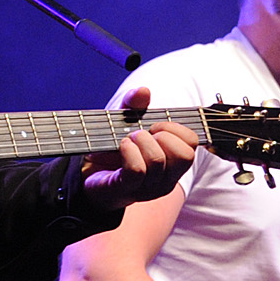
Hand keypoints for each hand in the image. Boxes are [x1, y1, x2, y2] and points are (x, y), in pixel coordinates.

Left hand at [80, 87, 199, 211]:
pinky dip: (128, 151)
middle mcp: (166, 179)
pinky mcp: (127, 189)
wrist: (86, 174)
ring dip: (141, 140)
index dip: (176, 128)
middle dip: (163, 135)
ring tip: (127, 139)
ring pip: (157, 160)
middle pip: (185, 156)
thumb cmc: (112, 149)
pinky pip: (137, 170)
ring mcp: (148, 188)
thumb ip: (133, 104)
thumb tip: (143, 91)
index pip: (193, 144)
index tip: (155, 126)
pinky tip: (122, 145)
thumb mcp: (123, 120)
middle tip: (142, 133)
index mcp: (173, 163)